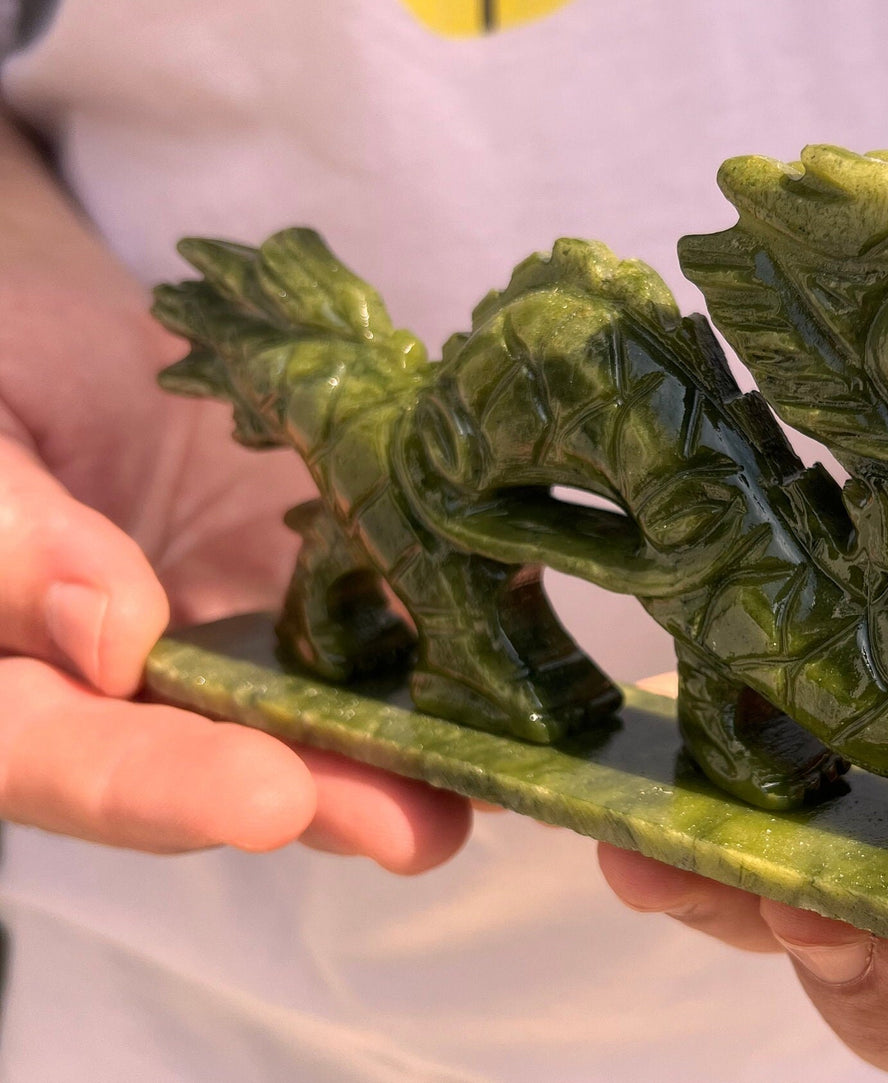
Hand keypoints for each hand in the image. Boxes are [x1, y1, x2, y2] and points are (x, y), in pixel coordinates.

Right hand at [0, 293, 472, 871]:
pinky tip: (512, 678)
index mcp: (6, 679)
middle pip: (206, 770)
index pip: (58, 758)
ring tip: (490, 780)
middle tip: (414, 825)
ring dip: (399, 755)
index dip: (160, 787)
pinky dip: (437, 660)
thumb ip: (10, 541)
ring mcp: (224, 648)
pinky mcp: (306, 594)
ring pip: (303, 721)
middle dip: (320, 797)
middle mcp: (117, 692)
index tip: (269, 797)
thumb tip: (120, 642)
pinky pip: (368, 634)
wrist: (59, 330)